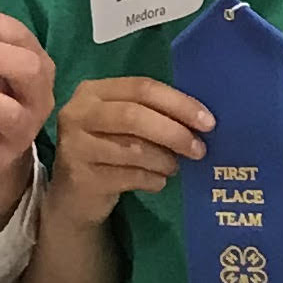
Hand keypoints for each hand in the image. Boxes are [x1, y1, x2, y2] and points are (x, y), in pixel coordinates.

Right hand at [41, 71, 212, 231]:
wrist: (74, 195)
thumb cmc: (107, 150)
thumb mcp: (120, 124)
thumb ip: (150, 113)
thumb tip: (200, 120)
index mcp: (92, 91)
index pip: (141, 87)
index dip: (178, 103)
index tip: (208, 122)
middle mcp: (78, 114)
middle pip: (134, 116)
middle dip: (174, 133)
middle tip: (199, 149)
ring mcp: (75, 146)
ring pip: (133, 149)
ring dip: (164, 160)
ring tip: (174, 167)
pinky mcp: (81, 177)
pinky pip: (130, 176)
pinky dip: (153, 180)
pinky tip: (158, 181)